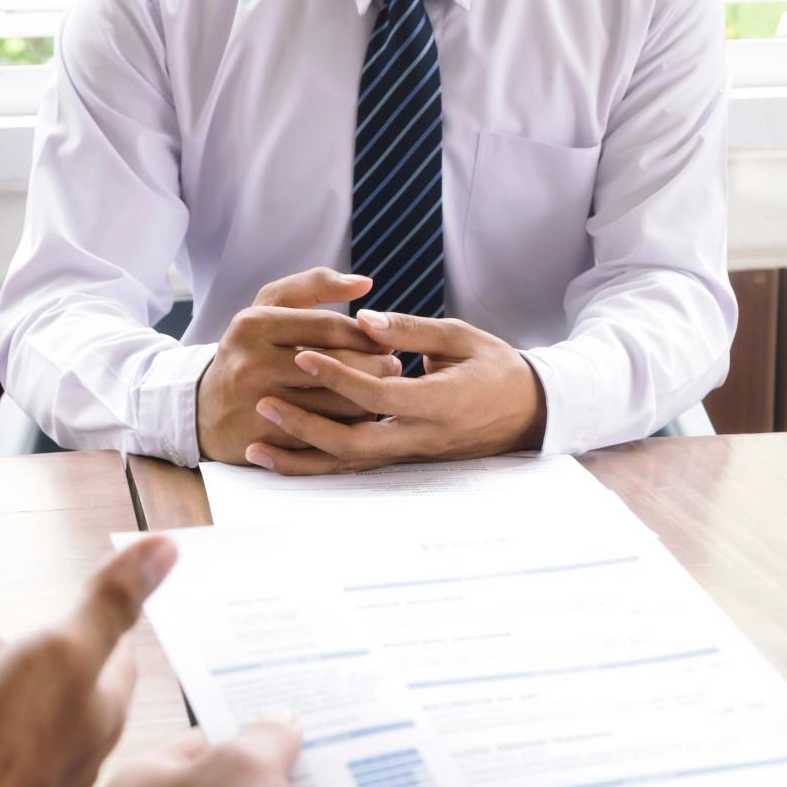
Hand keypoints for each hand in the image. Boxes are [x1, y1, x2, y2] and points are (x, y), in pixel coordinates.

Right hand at [0, 537, 177, 786]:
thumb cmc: (14, 752)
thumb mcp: (66, 653)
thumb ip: (109, 601)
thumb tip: (164, 550)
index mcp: (88, 703)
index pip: (94, 650)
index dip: (71, 617)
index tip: (50, 590)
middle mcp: (50, 739)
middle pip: (3, 667)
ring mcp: (1, 770)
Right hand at [198, 268, 402, 465]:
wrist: (202, 410)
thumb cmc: (249, 351)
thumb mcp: (268, 309)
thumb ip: (314, 286)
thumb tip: (365, 283)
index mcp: (253, 324)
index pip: (328, 326)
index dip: (365, 334)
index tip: (385, 339)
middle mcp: (251, 363)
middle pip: (336, 365)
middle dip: (375, 366)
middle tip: (394, 366)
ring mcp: (256, 405)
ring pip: (335, 404)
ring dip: (369, 399)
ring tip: (383, 390)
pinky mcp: (265, 441)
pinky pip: (325, 436)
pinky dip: (350, 427)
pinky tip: (360, 418)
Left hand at [247, 311, 546, 475]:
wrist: (529, 413)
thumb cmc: (496, 369)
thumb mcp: (462, 338)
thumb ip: (411, 330)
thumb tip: (363, 318)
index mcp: (441, 404)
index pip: (380, 396)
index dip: (339, 377)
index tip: (303, 354)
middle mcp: (422, 438)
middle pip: (355, 445)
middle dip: (305, 428)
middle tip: (265, 403)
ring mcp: (410, 455)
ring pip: (349, 466)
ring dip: (302, 459)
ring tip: (257, 446)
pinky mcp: (402, 459)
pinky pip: (353, 467)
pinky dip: (316, 465)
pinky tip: (283, 460)